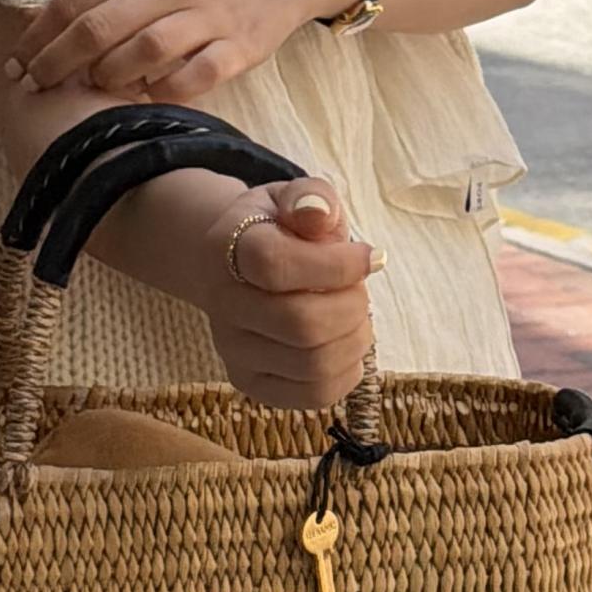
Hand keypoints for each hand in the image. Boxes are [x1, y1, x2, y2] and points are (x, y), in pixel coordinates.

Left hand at [15, 0, 365, 102]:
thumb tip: (56, 19)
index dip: (41, 31)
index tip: (18, 58)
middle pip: (99, 28)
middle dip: (57, 63)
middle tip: (34, 86)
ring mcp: (209, 15)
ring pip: (142, 53)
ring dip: (108, 78)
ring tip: (92, 90)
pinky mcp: (242, 46)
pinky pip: (196, 77)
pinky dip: (165, 93)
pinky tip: (149, 99)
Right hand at [186, 178, 377, 410]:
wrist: (239, 265)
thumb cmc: (280, 229)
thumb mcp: (294, 197)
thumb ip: (311, 197)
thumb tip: (320, 216)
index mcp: (227, 248)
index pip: (276, 265)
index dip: (337, 265)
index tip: (370, 257)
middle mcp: (222, 304)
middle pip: (301, 323)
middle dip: (352, 306)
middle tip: (360, 290)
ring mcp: (232, 349)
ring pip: (312, 363)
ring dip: (355, 339)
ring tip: (354, 315)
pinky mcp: (251, 382)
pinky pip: (313, 395)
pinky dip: (348, 373)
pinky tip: (345, 344)